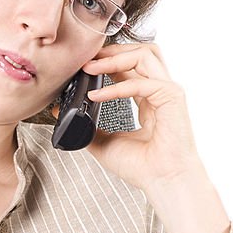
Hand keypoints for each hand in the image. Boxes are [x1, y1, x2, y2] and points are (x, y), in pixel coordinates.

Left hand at [53, 42, 230, 232]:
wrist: (163, 182)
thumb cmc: (143, 167)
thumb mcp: (105, 142)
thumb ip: (88, 125)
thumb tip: (60, 113)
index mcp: (149, 98)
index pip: (131, 65)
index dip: (107, 59)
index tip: (83, 64)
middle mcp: (160, 91)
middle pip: (141, 51)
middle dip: (112, 50)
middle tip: (85, 59)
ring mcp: (168, 92)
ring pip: (145, 55)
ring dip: (115, 58)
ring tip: (90, 68)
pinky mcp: (172, 98)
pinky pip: (142, 82)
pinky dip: (116, 87)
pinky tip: (96, 96)